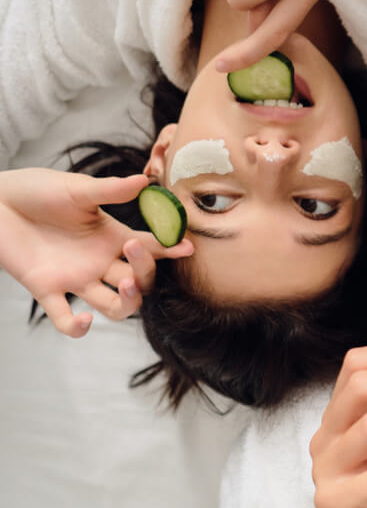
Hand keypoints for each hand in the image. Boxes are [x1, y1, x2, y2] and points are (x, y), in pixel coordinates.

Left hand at [0, 169, 193, 336]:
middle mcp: (100, 262)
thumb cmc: (38, 190)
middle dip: (145, 272)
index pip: (151, 248)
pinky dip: (76, 327)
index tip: (187, 247)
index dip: (170, 249)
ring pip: (115, 306)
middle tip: (133, 252)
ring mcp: (75, 278)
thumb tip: (144, 180)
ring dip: (126, 302)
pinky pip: (64, 319)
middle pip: (140, 281)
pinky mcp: (46, 289)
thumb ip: (111, 190)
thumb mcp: (78, 189)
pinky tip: (83, 318)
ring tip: (124, 285)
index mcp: (112, 237)